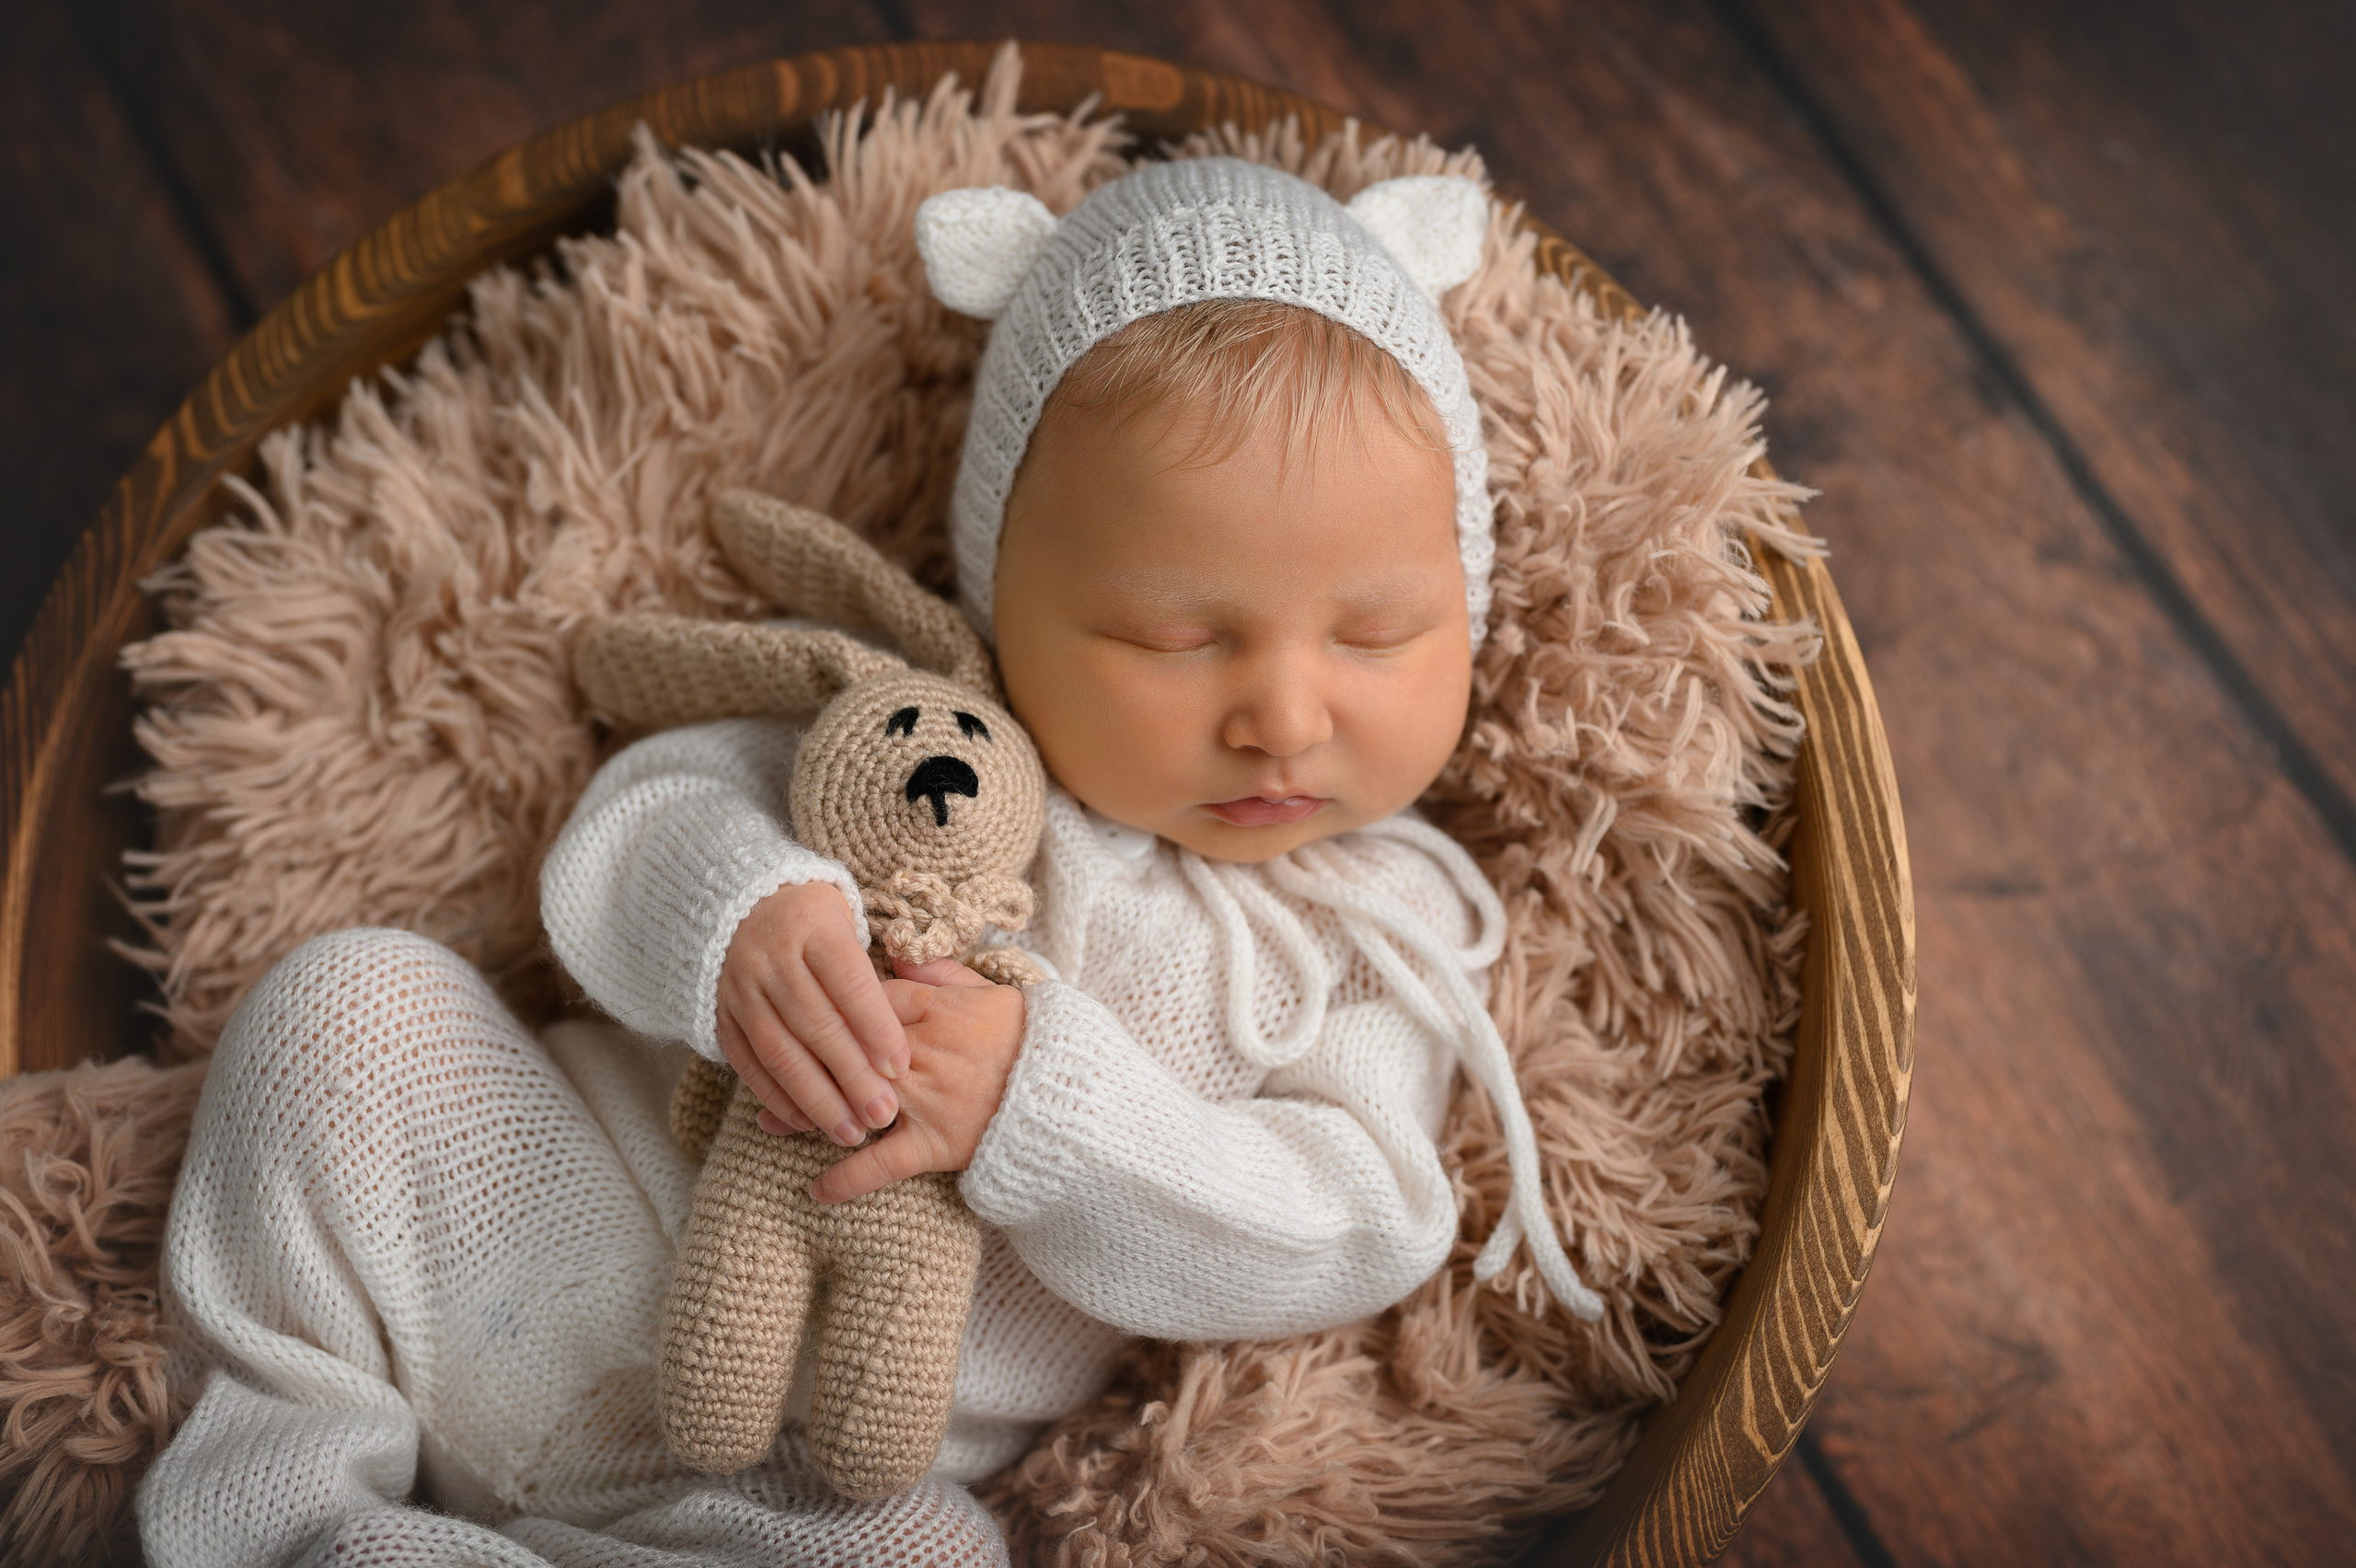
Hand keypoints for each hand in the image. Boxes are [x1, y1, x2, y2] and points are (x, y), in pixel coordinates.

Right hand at [716, 881, 906, 1147]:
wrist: (737, 902)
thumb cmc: (812, 918)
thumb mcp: (846, 917)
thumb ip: (872, 964)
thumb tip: (913, 1006)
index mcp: (811, 927)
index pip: (848, 982)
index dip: (875, 1027)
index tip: (901, 1067)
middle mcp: (771, 959)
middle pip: (816, 1024)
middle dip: (853, 1075)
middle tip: (884, 1114)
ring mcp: (740, 990)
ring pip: (781, 1052)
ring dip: (817, 1098)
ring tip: (851, 1132)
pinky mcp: (721, 1017)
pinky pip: (748, 1063)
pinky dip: (777, 1097)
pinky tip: (807, 1122)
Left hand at [755, 957, 1025, 1203]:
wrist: (1068, 1095)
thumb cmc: (1027, 1040)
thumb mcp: (989, 993)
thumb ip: (940, 974)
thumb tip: (896, 956)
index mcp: (935, 1011)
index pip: (866, 1002)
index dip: (834, 1008)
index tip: (805, 1009)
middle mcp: (923, 1054)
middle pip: (847, 1051)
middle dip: (804, 1059)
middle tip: (764, 1064)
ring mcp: (926, 1101)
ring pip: (853, 1102)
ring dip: (807, 1114)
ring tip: (769, 1121)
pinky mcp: (936, 1145)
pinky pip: (882, 1164)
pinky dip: (848, 1180)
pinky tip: (816, 1190)